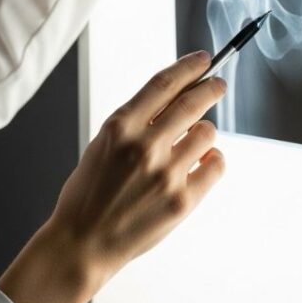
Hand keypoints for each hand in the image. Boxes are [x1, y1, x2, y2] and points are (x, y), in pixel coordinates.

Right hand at [46, 50, 226, 290]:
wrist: (82, 243)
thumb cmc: (88, 194)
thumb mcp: (101, 145)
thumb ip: (135, 124)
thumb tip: (175, 102)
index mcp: (119, 126)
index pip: (164, 83)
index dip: (188, 67)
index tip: (203, 59)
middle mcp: (144, 145)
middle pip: (192, 102)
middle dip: (210, 88)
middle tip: (218, 84)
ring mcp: (166, 173)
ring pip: (206, 134)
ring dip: (204, 132)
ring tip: (193, 141)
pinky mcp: (182, 200)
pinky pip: (215, 166)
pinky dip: (212, 160)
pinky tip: (202, 162)